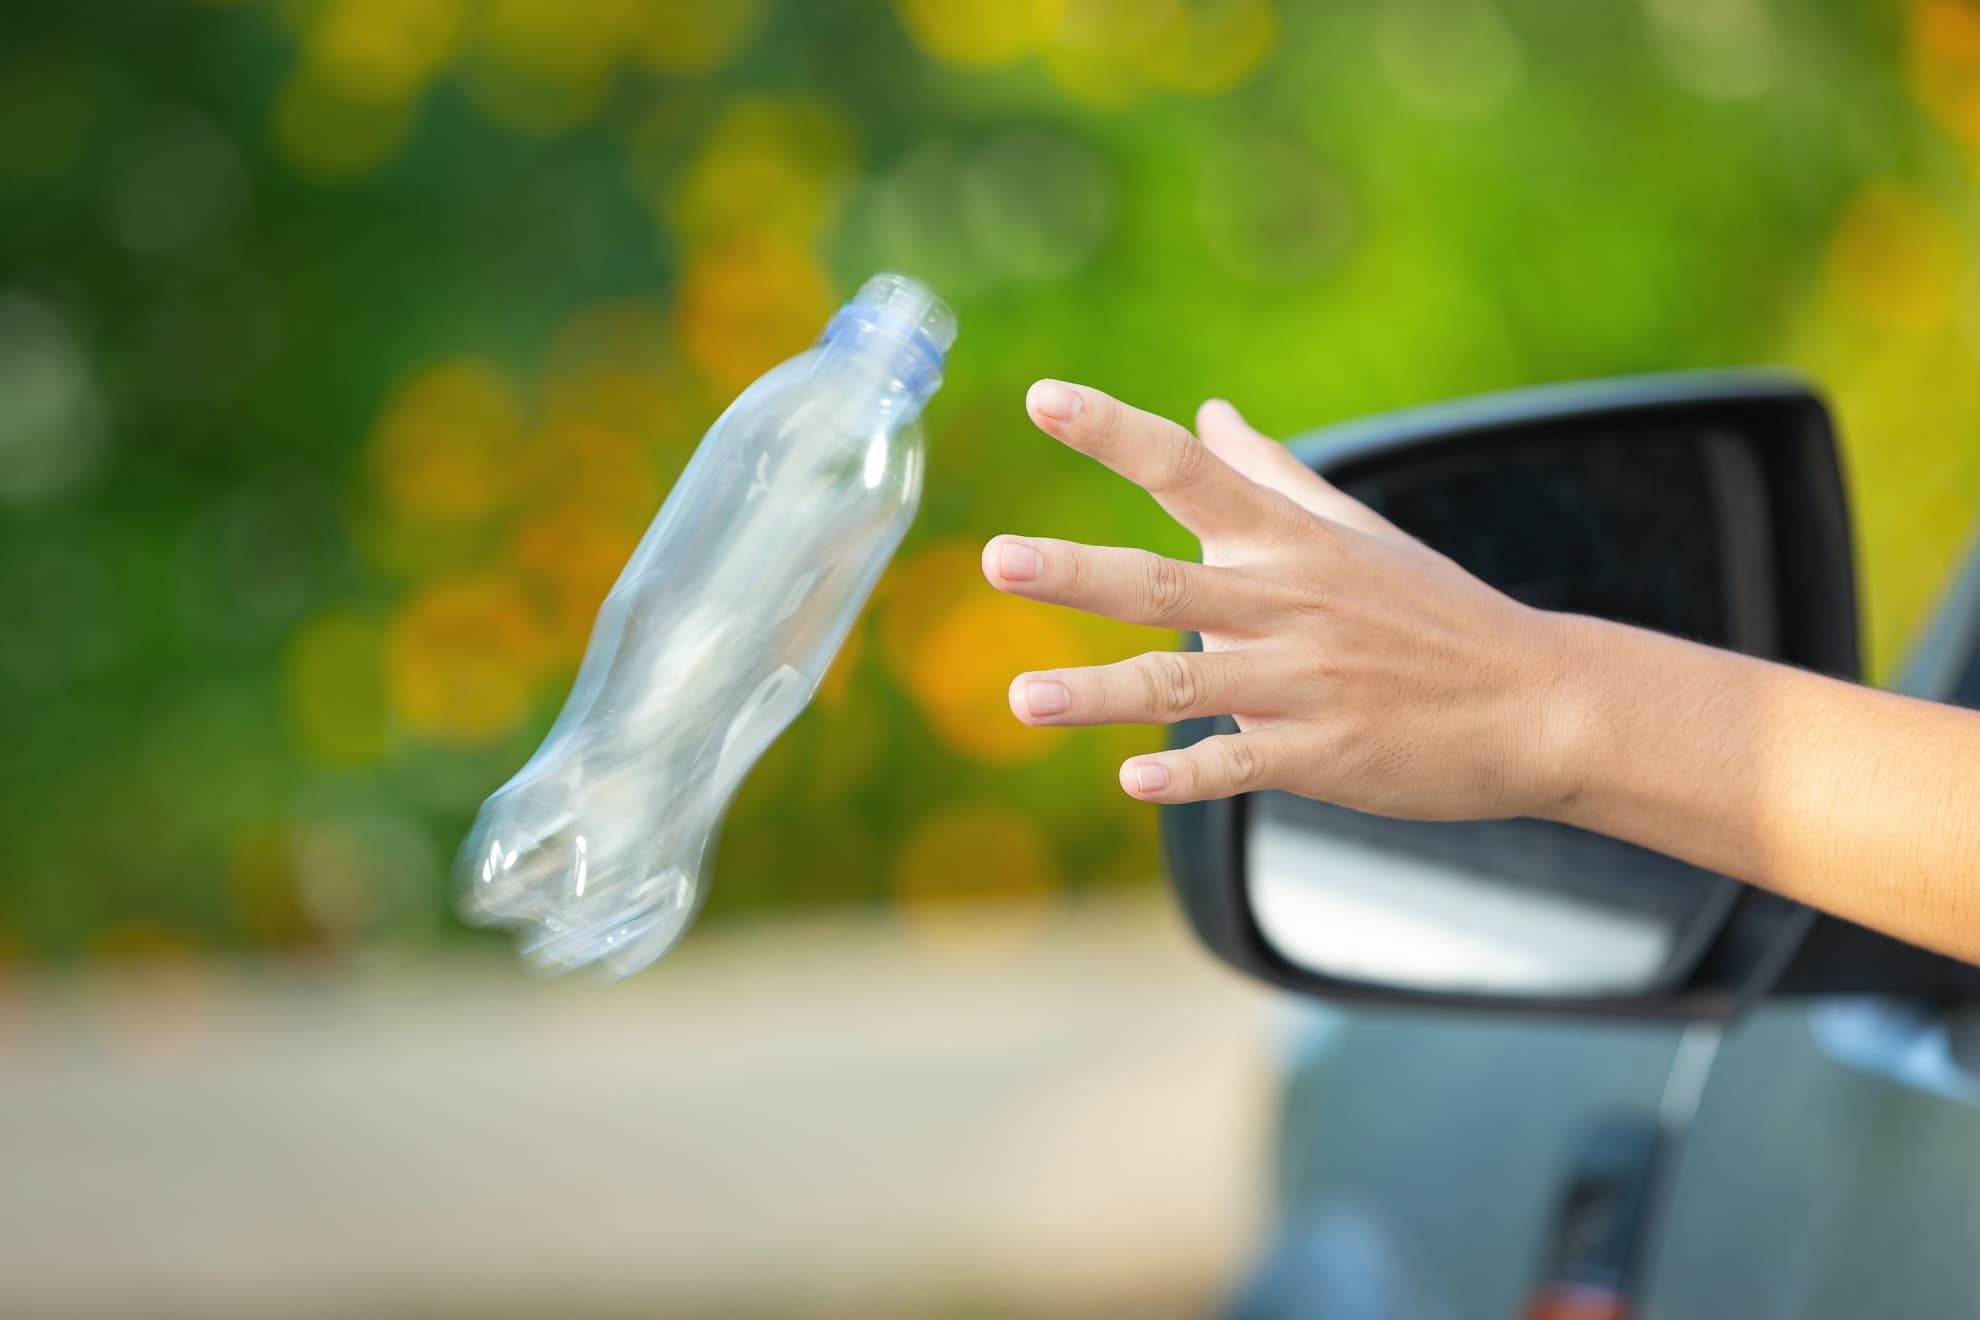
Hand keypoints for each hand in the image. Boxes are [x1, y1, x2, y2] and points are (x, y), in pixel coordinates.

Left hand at [982, 379, 1571, 818]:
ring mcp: (1305, 683)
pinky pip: (1243, 765)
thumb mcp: (1355, 531)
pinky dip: (1188, 776)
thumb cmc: (1435, 613)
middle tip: (998, 558)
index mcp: (1289, 545)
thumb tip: (1209, 415)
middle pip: (1165, 583)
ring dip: (1102, 692)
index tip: (1043, 396)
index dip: (1115, 432)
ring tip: (1024, 699)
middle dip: (1079, 572)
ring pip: (1187, 684)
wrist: (1540, 701)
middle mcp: (1287, 605)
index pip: (1189, 472)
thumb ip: (1270, 476)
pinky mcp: (1324, 754)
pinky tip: (1132, 782)